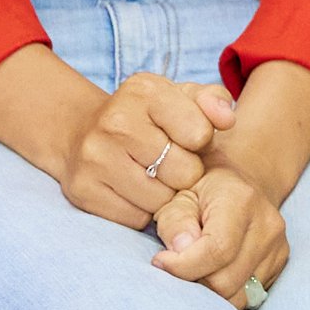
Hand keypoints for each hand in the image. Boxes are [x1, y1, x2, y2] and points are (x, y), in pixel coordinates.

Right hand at [53, 71, 238, 230]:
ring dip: (165, 196)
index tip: (187, 138)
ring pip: (161, 201)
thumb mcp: (179, 97)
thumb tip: (228, 120)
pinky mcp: (83, 190)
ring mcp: (96, 157)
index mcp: (145, 91)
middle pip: (184, 172)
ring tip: (153, 177)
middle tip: (170, 163)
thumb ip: (212, 100)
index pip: (200, 133)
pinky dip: (141, 211)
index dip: (200, 142)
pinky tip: (133, 191)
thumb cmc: (146, 118)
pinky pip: (136, 218)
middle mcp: (116, 122)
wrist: (81, 132)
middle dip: (185, 172)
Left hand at [150, 164, 290, 305]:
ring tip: (193, 271)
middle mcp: (267, 225)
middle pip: (225, 281)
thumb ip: (175, 221)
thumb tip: (180, 252)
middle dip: (193, 282)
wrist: (240, 184)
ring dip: (208, 294)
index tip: (160, 262)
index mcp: (241, 200)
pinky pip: (247, 297)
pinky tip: (212, 273)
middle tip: (175, 267)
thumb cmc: (201, 189)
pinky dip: (224, 295)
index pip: (217, 250)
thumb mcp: (178, 195)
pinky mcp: (278, 266)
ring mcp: (277, 248)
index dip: (183, 266)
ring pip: (237, 297)